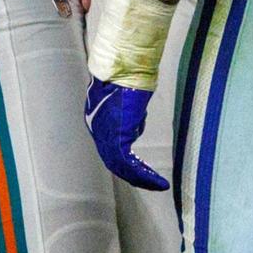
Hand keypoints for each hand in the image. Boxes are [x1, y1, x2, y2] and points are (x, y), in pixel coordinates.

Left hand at [84, 76, 168, 190]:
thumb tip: (134, 128)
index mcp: (96, 121)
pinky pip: (128, 163)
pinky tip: (157, 181)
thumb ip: (126, 116)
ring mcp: (105, 134)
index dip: (124, 161)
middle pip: (113, 161)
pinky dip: (143, 174)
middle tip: (150, 182)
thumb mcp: (125, 100)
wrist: (124, 67)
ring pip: (120, 166)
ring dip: (140, 178)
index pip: (109, 148)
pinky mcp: (117, 135)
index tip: (141, 168)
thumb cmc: (126, 76)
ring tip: (157, 185)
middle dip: (133, 175)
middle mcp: (97, 130)